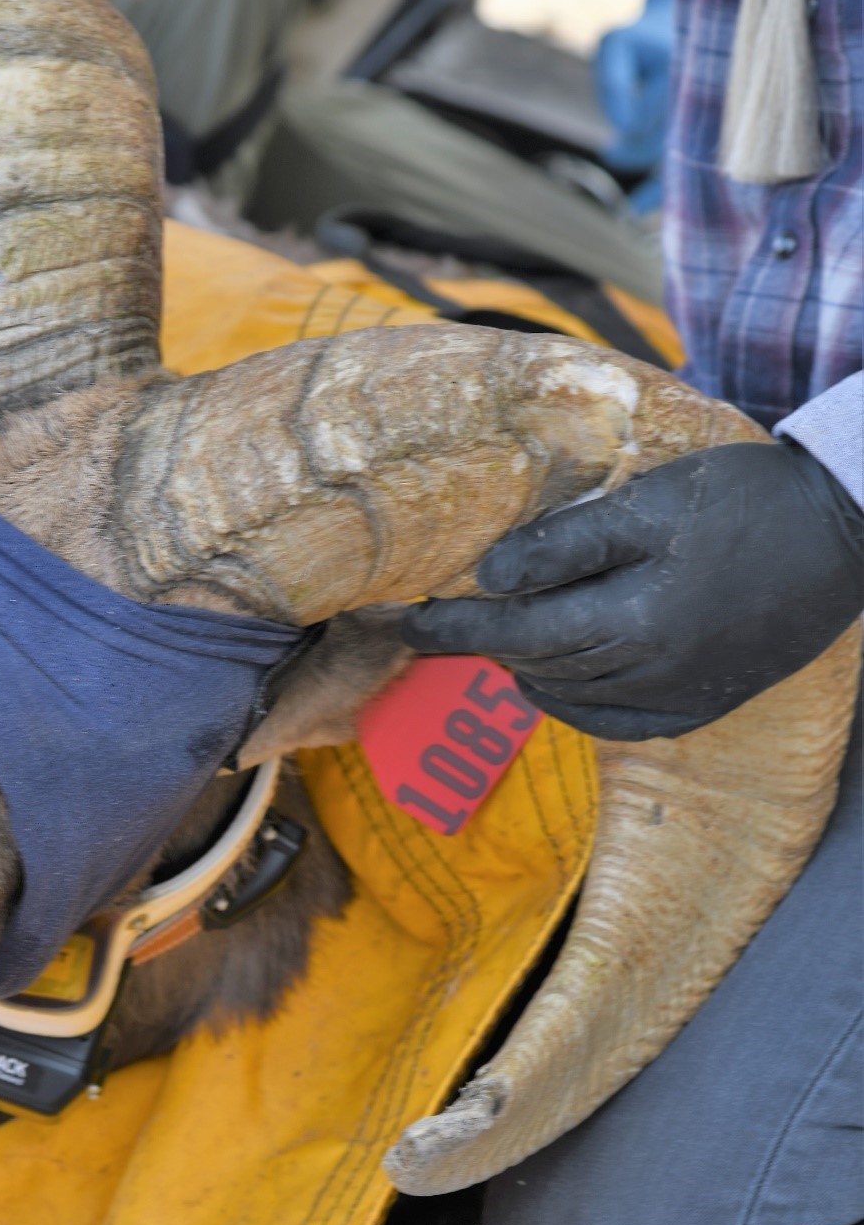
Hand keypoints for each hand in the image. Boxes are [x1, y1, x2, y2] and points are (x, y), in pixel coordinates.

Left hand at [402, 442, 863, 739]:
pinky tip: (562, 680)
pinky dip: (578, 704)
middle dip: (481, 648)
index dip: (452, 631)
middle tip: (440, 626)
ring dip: (526, 671)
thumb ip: (563, 546)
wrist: (847, 529)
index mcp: (630, 624)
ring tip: (494, 642)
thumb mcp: (645, 505)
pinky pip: (621, 724)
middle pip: (536, 669)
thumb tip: (488, 577)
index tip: (404, 621)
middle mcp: (650, 676)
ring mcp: (681, 697)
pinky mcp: (707, 702)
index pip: (511, 637)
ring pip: (573, 698)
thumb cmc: (743, 501)